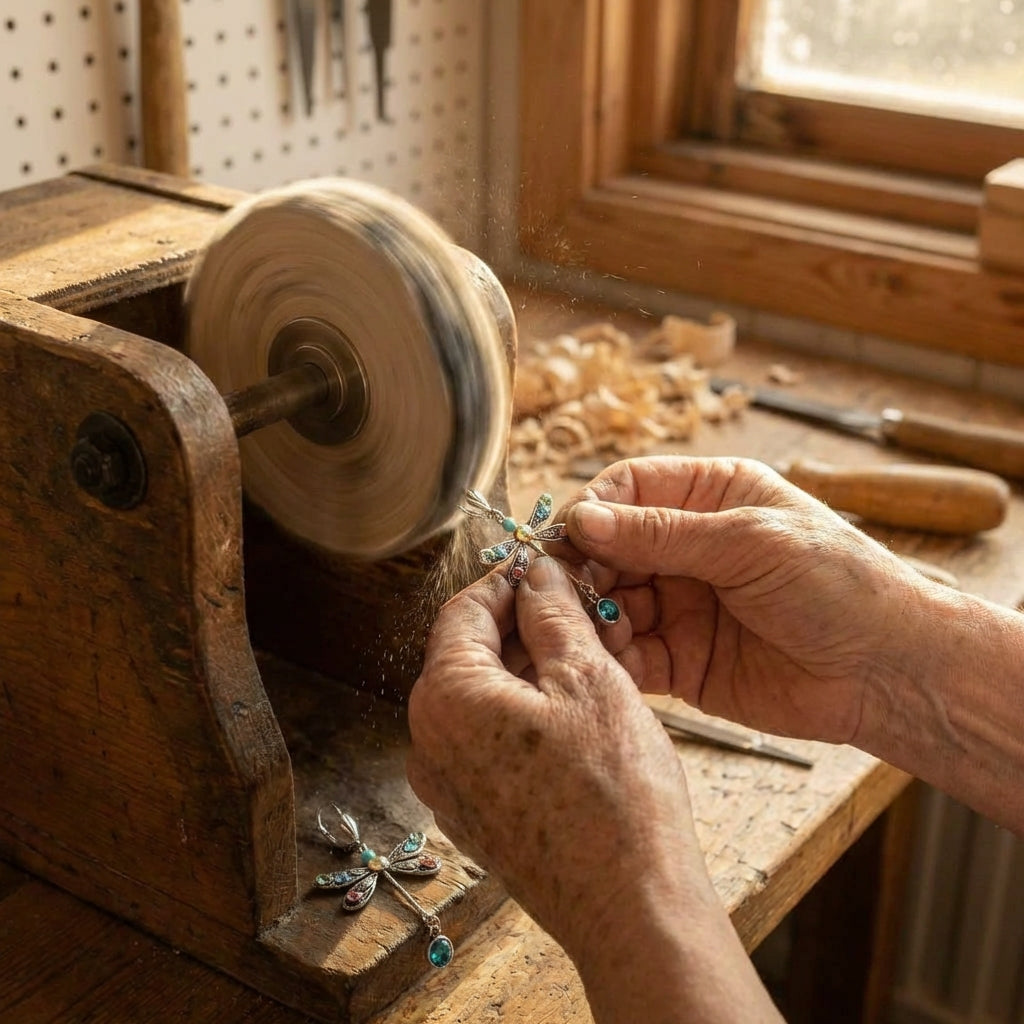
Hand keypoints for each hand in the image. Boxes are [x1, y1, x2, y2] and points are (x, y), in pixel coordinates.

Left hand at [406, 555, 713, 962]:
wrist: (631, 909)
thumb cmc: (614, 794)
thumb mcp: (589, 678)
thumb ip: (552, 614)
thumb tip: (535, 574)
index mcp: (444, 699)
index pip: (463, 611)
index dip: (507, 580)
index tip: (546, 566)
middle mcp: (428, 743)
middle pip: (469, 655)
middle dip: (523, 625)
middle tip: (579, 610)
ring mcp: (448, 786)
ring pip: (483, 699)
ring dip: (530, 670)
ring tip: (588, 657)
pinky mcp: (475, 816)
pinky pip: (490, 742)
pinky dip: (525, 714)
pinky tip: (576, 712)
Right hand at [560, 456, 933, 745]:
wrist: (888, 672)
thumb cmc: (838, 584)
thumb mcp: (749, 542)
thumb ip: (663, 534)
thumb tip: (583, 518)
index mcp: (710, 497)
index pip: (627, 490)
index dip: (592, 510)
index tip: (567, 537)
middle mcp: (689, 548)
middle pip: (608, 548)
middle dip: (583, 568)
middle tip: (564, 591)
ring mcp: (681, 604)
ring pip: (610, 602)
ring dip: (592, 615)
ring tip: (588, 630)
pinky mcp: (680, 660)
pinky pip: (629, 654)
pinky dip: (611, 658)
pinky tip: (608, 661)